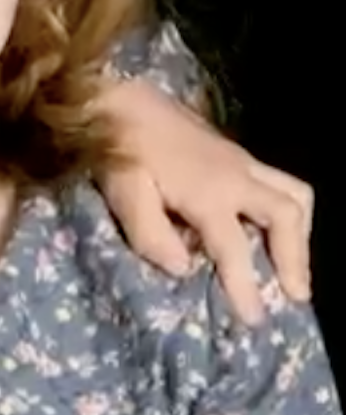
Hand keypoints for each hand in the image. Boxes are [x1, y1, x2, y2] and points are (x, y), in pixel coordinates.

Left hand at [97, 78, 314, 324]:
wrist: (115, 96)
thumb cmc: (116, 148)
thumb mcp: (122, 192)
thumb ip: (149, 233)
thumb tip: (183, 268)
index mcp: (207, 192)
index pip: (233, 247)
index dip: (244, 285)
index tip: (254, 318)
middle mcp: (235, 176)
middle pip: (286, 215)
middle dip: (295, 257)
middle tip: (295, 294)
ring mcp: (240, 160)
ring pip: (294, 193)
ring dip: (299, 232)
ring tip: (293, 264)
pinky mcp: (236, 152)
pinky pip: (280, 181)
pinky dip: (286, 210)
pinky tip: (270, 228)